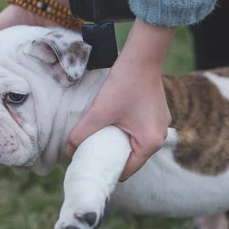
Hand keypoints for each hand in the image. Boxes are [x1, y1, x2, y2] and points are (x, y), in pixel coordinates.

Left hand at [67, 19, 175, 180]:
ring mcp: (160, 124)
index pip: (128, 169)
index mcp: (150, 143)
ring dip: (118, 142)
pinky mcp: (156, 113)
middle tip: (92, 154)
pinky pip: (139, 129)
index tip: (93, 169)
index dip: (109, 171)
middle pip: (132, 156)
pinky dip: (126, 131)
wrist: (142, 57)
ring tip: (99, 140)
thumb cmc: (124, 85)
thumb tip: (68, 151)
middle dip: (112, 157)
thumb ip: (81, 133)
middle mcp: (160, 136)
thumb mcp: (99, 112)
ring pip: (135, 142)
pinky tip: (111, 125)